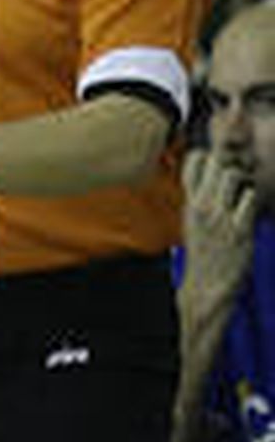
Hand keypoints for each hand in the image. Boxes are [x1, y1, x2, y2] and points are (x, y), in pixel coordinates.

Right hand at [180, 146, 256, 315]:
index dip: (206, 157)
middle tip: (233, 182)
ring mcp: (222, 217)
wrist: (209, 284)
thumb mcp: (192, 222)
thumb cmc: (203, 252)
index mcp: (190, 204)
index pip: (194, 162)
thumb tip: (210, 175)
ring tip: (241, 194)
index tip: (213, 167)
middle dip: (227, 166)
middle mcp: (204, 207)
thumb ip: (199, 199)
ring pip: (233, 175)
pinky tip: (248, 211)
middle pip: (216, 163)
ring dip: (241, 180)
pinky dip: (251, 200)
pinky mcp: (240, 229)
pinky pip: (250, 198)